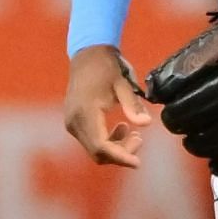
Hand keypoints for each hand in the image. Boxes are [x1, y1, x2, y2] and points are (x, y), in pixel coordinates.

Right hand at [63, 45, 152, 167]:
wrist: (87, 55)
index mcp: (85, 112)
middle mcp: (74, 121)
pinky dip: (107, 141)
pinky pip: (90, 140)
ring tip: (135, 135)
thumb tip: (146, 123)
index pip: (100, 146)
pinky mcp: (73, 122)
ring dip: (115, 148)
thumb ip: (132, 105)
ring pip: (94, 149)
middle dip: (120, 153)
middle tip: (140, 140)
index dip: (119, 157)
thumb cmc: (107, 67)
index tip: (138, 163)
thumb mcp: (124, 83)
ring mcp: (71, 122)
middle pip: (97, 152)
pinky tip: (122, 128)